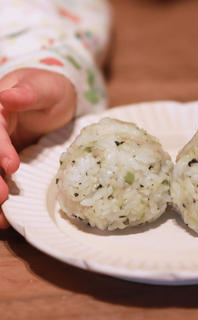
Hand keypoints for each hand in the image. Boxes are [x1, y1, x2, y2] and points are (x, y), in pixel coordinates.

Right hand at [0, 68, 76, 227]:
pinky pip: (1, 179)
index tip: (11, 165)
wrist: (55, 98)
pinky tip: (3, 217)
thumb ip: (27, 93)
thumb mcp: (42, 87)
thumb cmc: (49, 89)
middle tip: (1, 197)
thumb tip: (6, 96)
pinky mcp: (7, 161)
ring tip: (0, 217)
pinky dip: (0, 200)